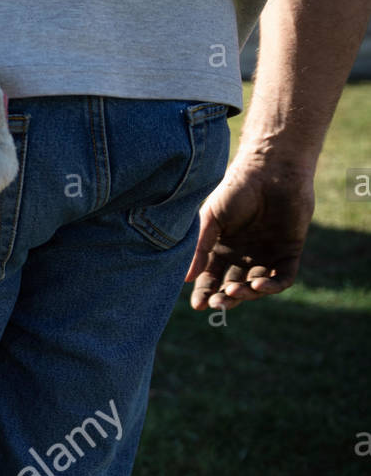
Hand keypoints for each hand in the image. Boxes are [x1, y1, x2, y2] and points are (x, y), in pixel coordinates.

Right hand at [185, 152, 314, 310]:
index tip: (198, 305)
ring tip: (236, 291)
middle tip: (218, 303)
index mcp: (221, 248)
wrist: (270, 170)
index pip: (210, 277)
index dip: (205, 292)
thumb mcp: (210, 219)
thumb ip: (200, 248)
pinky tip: (258, 285)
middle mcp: (243, 255)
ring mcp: (267, 254)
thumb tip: (185, 278)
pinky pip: (283, 278)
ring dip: (247, 294)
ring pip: (257, 286)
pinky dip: (272, 286)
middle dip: (225, 298)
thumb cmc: (235, 189)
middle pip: (233, 286)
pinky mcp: (290, 251)